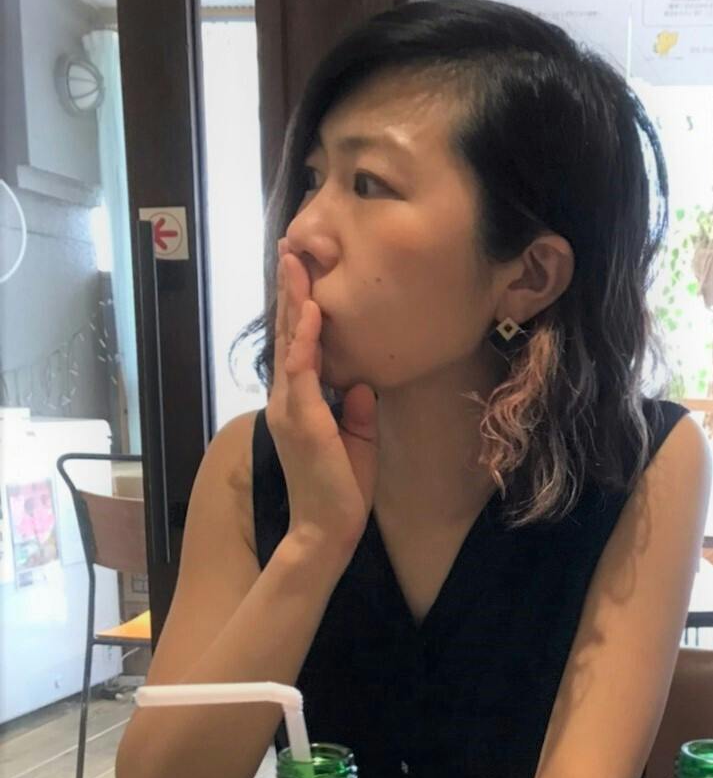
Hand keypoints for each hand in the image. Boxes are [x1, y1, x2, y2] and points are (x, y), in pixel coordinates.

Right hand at [267, 238, 377, 555]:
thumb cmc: (342, 488)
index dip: (298, 309)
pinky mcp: (302, 420)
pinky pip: (302, 371)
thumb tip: (361, 383)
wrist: (328, 528)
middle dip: (290, 291)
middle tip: (291, 249)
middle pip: (288, 335)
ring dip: (293, 301)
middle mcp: (286, 400)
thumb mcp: (356, 439)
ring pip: (290, 343)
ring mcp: (290, 408)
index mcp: (298, 403)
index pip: (297, 346)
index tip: (303, 272)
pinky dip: (307, 339)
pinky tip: (311, 310)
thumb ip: (355, 410)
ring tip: (295, 262)